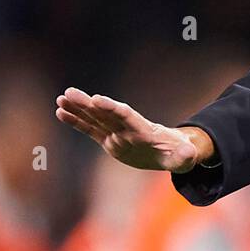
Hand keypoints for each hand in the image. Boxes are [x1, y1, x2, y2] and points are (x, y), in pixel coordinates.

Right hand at [54, 86, 204, 172]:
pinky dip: (76, 121)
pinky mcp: (110, 140)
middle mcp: (127, 129)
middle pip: (106, 114)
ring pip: (95, 119)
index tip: (97, 100)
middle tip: (70, 92)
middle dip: (88, 104)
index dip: (113, 108)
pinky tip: (60, 112)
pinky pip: (91, 130)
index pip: (126, 116)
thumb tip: (188, 155)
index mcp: (143, 131)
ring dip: (78, 109)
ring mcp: (117, 133)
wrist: (171, 151)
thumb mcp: (184, 158)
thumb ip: (184, 156)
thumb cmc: (178, 154)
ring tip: (61, 99)